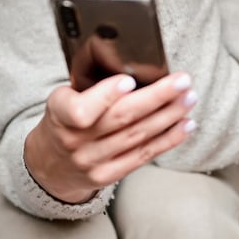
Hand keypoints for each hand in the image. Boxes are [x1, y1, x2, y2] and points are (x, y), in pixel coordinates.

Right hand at [24, 72, 197, 202]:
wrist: (49, 164)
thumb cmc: (63, 120)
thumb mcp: (62, 99)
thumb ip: (89, 86)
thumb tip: (133, 63)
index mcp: (60, 114)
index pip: (80, 109)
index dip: (106, 95)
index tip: (129, 80)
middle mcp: (75, 140)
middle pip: (121, 118)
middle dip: (157, 97)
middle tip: (181, 81)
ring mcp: (92, 161)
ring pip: (137, 136)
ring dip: (169, 115)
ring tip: (189, 98)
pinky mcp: (108, 175)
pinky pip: (143, 156)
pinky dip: (168, 139)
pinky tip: (185, 125)